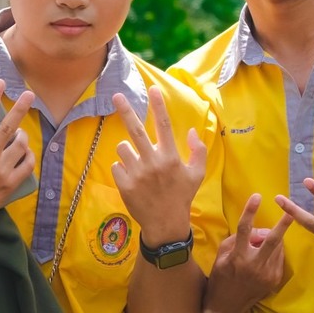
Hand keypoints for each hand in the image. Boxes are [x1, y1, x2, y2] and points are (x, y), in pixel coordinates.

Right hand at [0, 78, 35, 241]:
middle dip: (21, 108)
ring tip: (17, 133)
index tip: (0, 83)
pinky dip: (28, 155)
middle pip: (9, 127)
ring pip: (20, 145)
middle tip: (29, 95)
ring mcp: (1, 171)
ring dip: (21, 135)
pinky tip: (24, 151)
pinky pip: (27, 164)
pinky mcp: (10, 184)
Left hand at [107, 91, 204, 243]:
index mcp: (171, 157)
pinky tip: (133, 180)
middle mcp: (153, 162)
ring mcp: (137, 173)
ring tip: (138, 166)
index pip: (164, 125)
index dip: (158, 105)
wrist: (165, 224)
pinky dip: (122, 170)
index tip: (153, 88)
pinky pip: (116, 166)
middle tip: (115, 95)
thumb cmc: (182, 196)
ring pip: (123, 148)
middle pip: (135, 130)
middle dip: (125, 110)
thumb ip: (198, 151)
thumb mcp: (197, 174)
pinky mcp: (124, 184)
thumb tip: (190, 131)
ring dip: (128, 153)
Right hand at [204, 193, 293, 312]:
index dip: (250, 211)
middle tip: (291, 210)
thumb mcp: (223, 255)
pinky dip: (274, 252)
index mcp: (237, 257)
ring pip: (278, 248)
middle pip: (272, 240)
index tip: (257, 196)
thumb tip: (259, 230)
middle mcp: (253, 266)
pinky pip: (279, 259)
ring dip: (274, 240)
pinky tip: (265, 256)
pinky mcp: (274, 280)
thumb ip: (238, 239)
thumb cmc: (221, 276)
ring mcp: (266, 275)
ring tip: (261, 244)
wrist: (227, 305)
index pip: (244, 229)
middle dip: (283, 224)